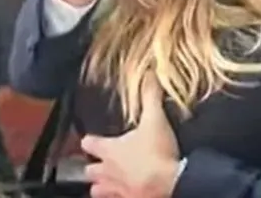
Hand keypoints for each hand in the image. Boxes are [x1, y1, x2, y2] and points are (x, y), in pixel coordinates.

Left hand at [82, 76, 180, 197]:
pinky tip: (128, 193)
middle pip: (89, 171)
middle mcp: (108, 172)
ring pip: (97, 191)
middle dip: (92, 167)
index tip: (91, 139)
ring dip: (101, 187)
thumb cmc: (157, 153)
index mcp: (109, 150)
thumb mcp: (155, 119)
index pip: (88, 143)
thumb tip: (149, 75)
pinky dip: (120, 196)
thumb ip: (150, 96)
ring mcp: (118, 190)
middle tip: (99, 163)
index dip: (89, 140)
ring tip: (108, 183)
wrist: (172, 183)